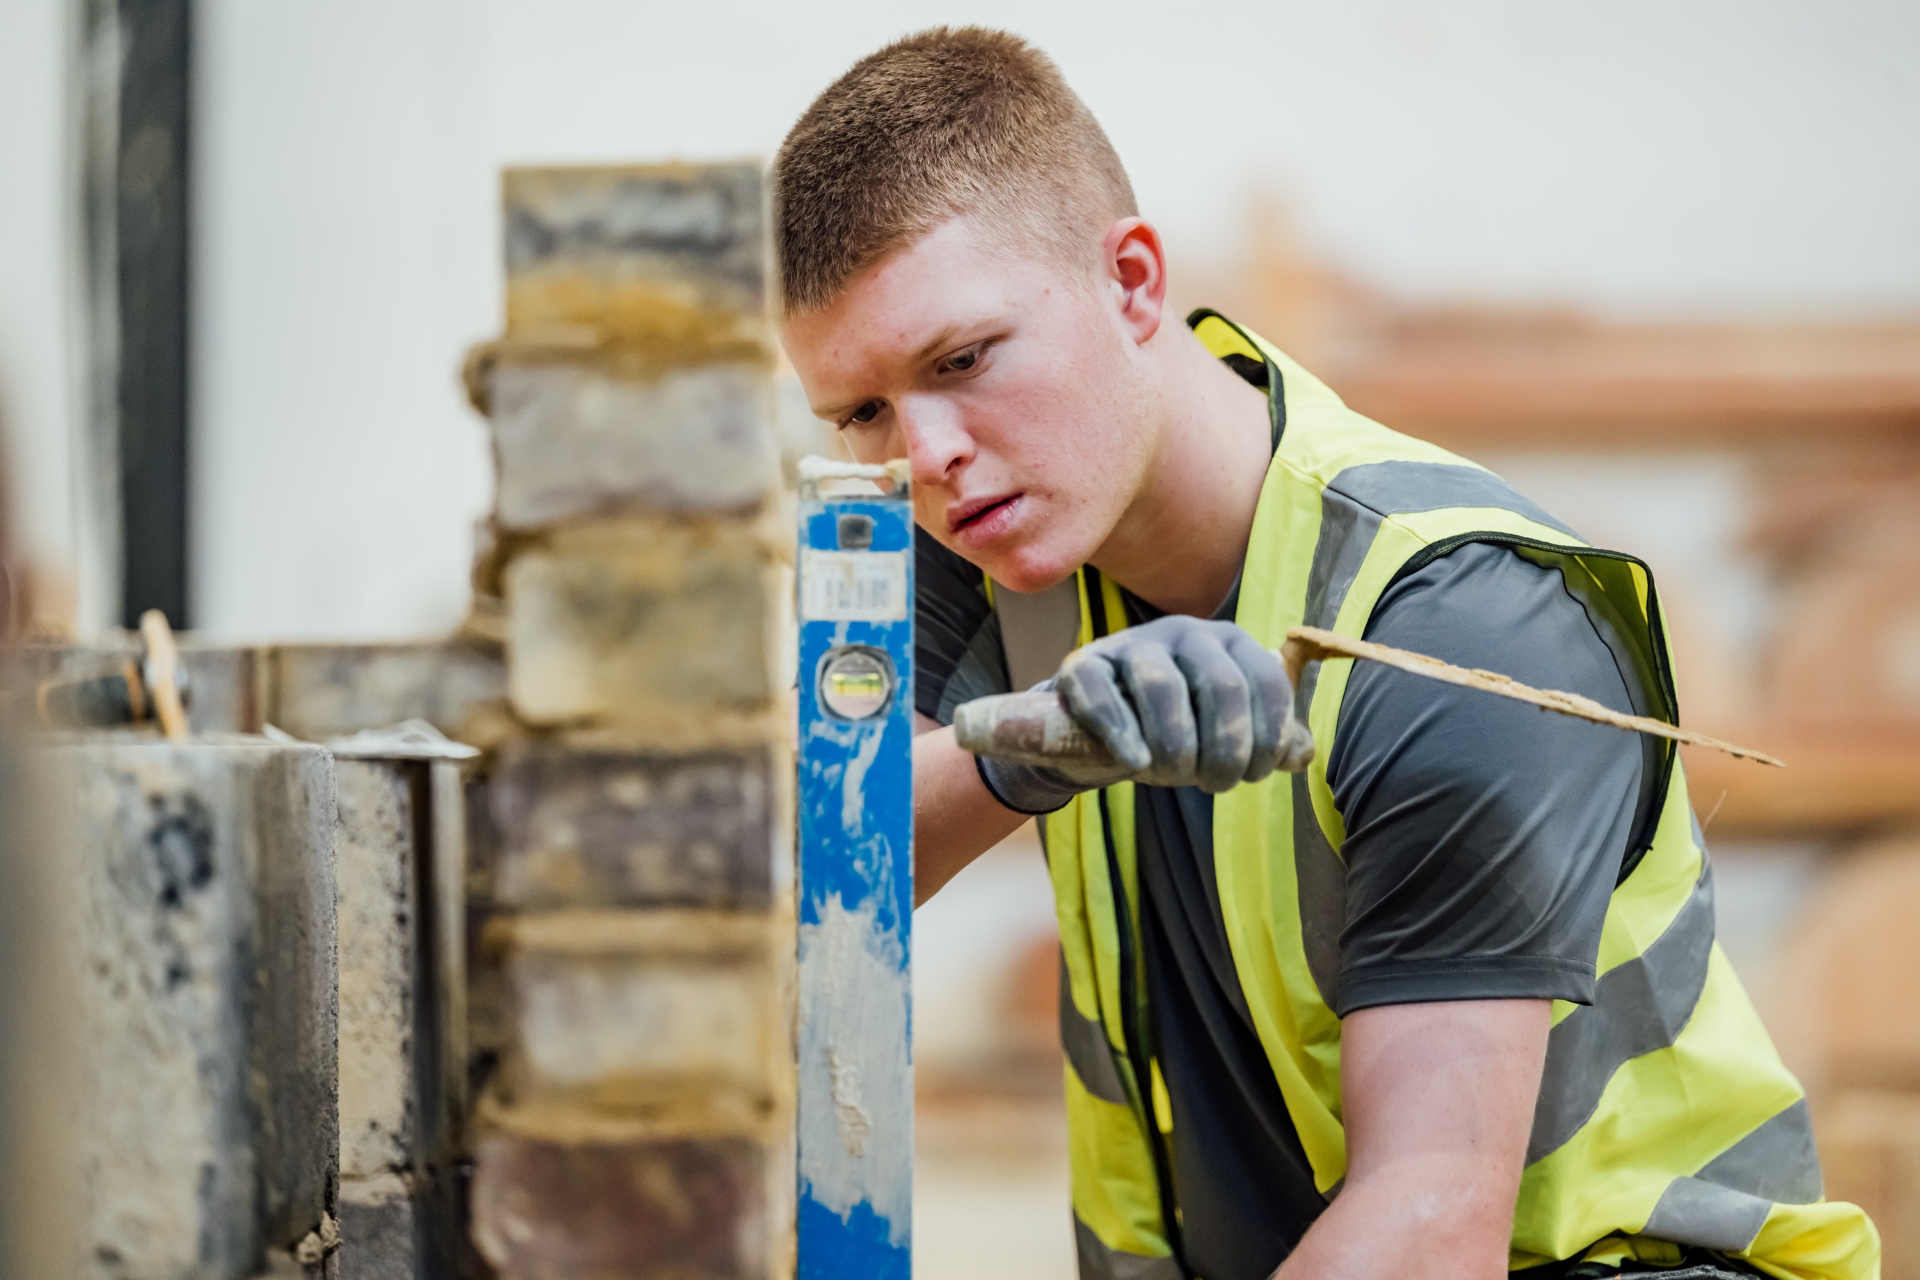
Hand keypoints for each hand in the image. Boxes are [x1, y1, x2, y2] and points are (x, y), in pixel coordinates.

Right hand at [1057, 615, 1307, 792]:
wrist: (1099, 725)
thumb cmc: (1175, 726)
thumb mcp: (1223, 730)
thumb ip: (1265, 739)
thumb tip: (1301, 756)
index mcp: (1230, 642)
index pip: (1268, 681)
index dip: (1268, 736)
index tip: (1252, 776)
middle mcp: (1186, 632)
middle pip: (1220, 686)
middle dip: (1225, 749)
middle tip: (1213, 785)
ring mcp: (1131, 644)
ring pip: (1161, 686)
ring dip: (1175, 745)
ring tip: (1172, 777)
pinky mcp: (1083, 665)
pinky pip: (1100, 691)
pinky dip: (1120, 732)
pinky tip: (1134, 763)